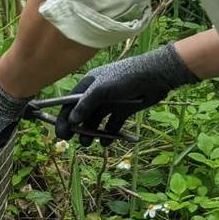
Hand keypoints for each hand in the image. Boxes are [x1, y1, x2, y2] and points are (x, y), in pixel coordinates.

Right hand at [55, 42, 199, 145]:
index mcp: (88, 85)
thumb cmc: (126, 78)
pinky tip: (105, 143)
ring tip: (88, 143)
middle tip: (74, 141)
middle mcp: (97, 94)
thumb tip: (71, 121)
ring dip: (90, 133)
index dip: (64, 119)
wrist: (156, 76)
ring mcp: (110, 103)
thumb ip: (86, 104)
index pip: (70, 104)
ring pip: (95, 121)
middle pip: (82, 114)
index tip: (62, 134)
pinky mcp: (123, 110)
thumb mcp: (102, 89)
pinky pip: (112, 125)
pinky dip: (108, 135)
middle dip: (77, 128)